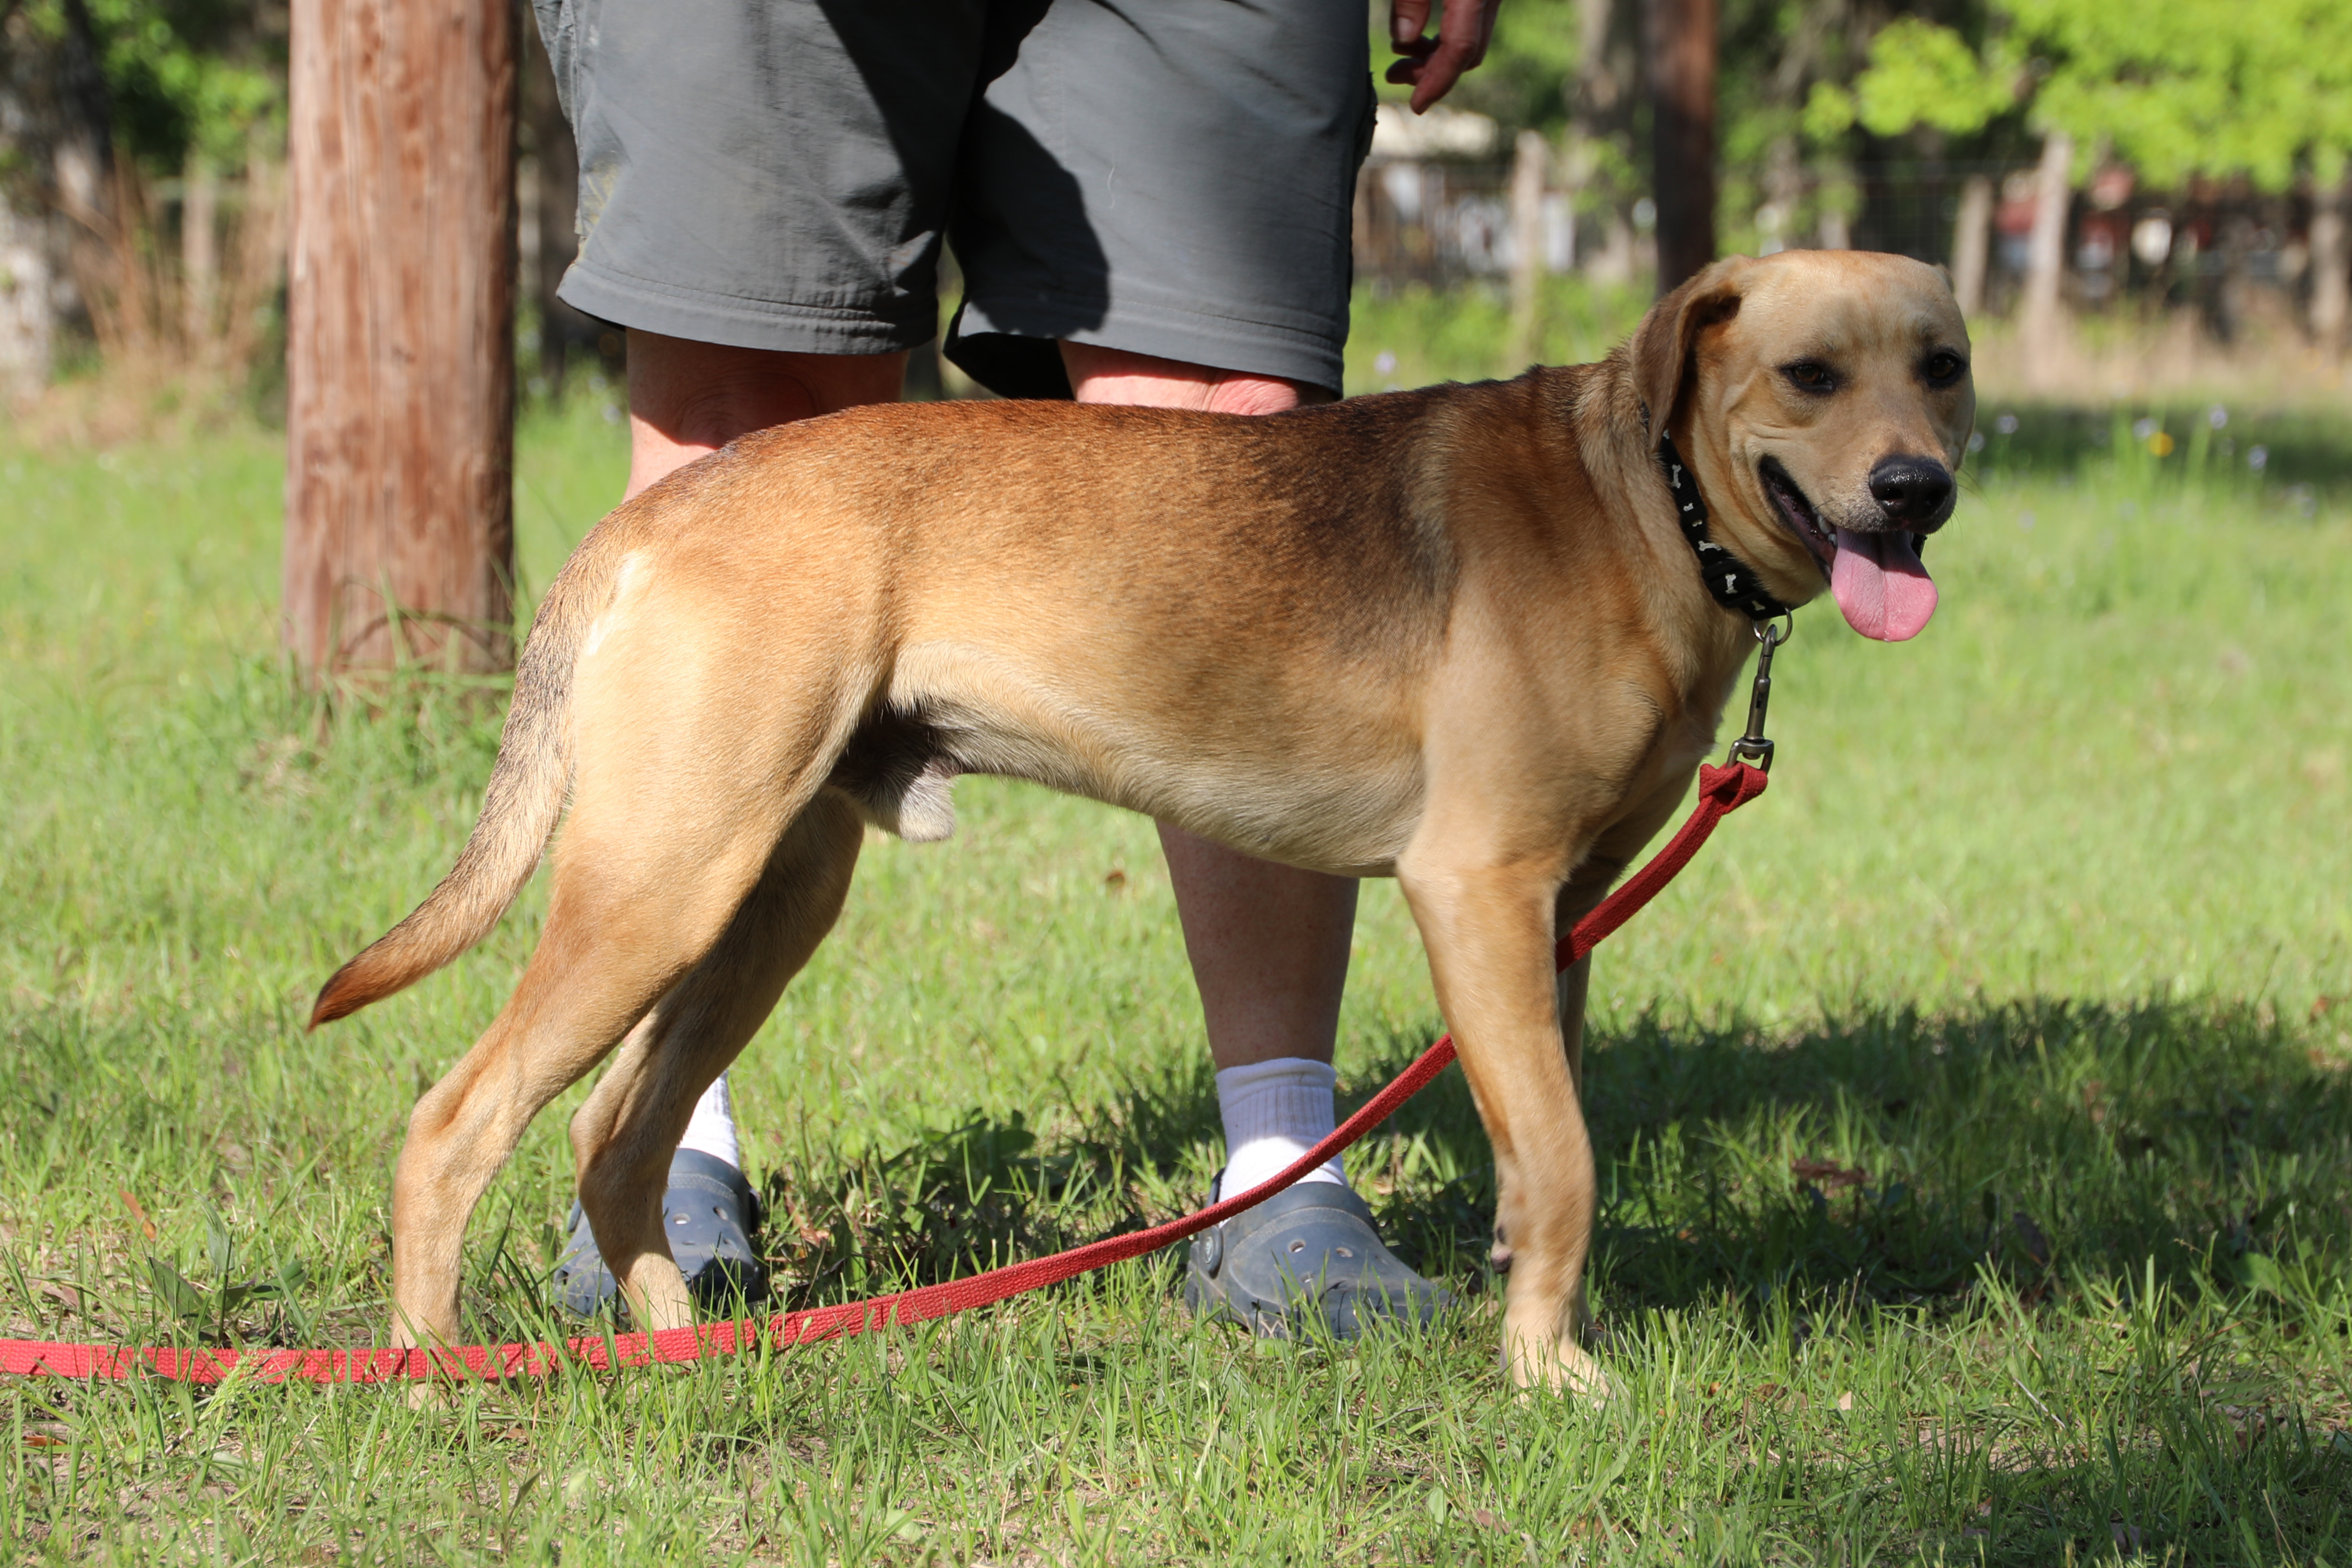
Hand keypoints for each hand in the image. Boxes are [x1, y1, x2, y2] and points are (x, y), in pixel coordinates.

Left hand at [1386, 0, 1502, 112]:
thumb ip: (1410, 0)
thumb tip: (1402, 37)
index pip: (1461, 48)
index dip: (1437, 82)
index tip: (1417, 105)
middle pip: (1468, 50)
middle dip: (1431, 72)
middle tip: (1394, 74)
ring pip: (1471, 39)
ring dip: (1435, 54)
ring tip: (1399, 51)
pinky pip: (1471, 23)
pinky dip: (1445, 36)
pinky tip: (1417, 34)